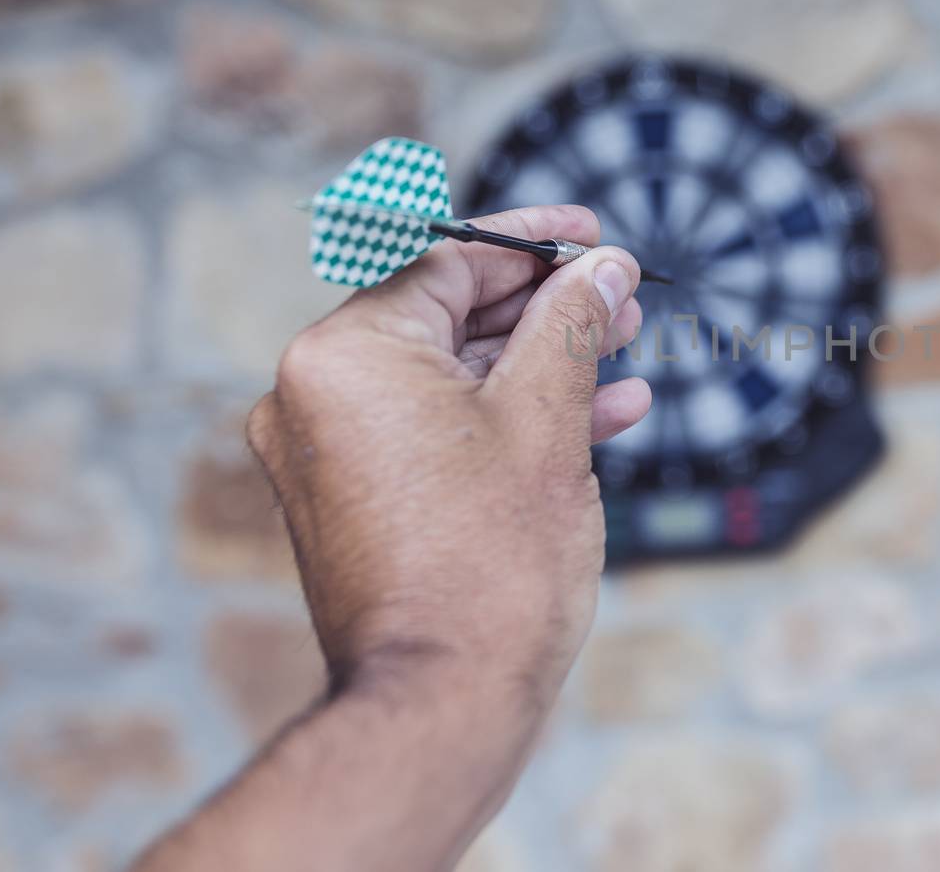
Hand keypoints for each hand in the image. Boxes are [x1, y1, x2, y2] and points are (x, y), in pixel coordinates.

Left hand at [247, 204, 646, 711]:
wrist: (442, 701)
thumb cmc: (490, 563)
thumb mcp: (548, 417)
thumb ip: (572, 322)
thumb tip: (603, 266)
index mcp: (344, 354)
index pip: (447, 260)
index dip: (533, 243)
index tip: (593, 237)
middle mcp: (315, 396)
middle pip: (448, 317)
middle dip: (546, 309)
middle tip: (621, 303)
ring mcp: (331, 455)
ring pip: (450, 378)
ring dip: (539, 366)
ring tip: (623, 357)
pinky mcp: (356, 502)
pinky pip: (435, 433)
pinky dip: (505, 422)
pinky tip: (597, 418)